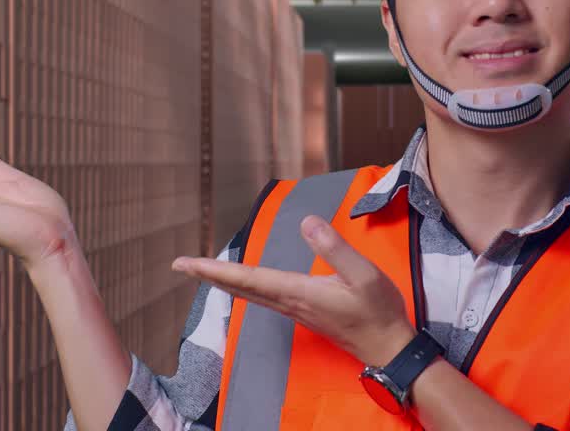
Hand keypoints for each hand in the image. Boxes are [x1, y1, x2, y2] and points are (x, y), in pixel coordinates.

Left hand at [172, 215, 415, 367]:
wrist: (388, 348)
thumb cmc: (378, 312)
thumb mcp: (363, 275)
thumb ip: (335, 248)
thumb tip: (307, 222)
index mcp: (298, 291)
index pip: (248, 278)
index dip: (214, 270)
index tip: (186, 264)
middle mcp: (290, 303)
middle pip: (241, 288)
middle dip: (209, 276)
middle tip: (180, 264)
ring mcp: (296, 310)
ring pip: (250, 294)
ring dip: (225, 281)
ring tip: (204, 271)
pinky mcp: (304, 312)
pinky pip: (263, 298)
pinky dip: (245, 287)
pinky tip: (244, 283)